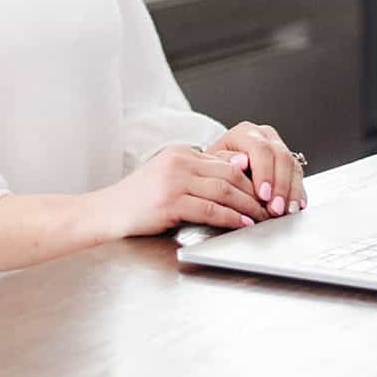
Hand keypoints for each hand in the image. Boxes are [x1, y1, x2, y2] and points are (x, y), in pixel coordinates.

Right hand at [98, 144, 268, 239]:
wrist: (106, 212)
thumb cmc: (139, 199)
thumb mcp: (169, 177)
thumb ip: (199, 173)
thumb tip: (238, 169)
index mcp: (180, 152)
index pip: (225, 163)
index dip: (249, 179)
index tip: (264, 193)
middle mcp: (179, 161)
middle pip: (229, 175)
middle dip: (254, 193)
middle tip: (270, 207)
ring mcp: (173, 181)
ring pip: (223, 191)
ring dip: (247, 206)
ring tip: (262, 218)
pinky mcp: (170, 202)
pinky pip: (209, 210)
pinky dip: (230, 218)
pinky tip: (241, 224)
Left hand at [204, 124, 306, 217]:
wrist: (221, 171)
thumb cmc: (215, 169)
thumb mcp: (213, 164)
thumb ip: (224, 161)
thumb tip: (240, 162)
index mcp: (245, 133)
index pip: (260, 149)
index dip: (264, 173)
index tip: (263, 195)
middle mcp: (265, 137)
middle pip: (280, 157)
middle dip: (280, 186)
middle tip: (275, 209)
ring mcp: (279, 148)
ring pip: (292, 166)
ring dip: (291, 192)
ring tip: (287, 211)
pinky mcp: (289, 163)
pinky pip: (298, 176)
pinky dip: (298, 193)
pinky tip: (296, 207)